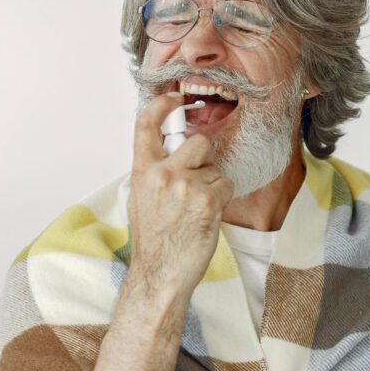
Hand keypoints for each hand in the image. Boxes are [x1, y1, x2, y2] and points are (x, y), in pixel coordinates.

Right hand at [126, 93, 234, 298]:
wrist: (161, 272)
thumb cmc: (154, 240)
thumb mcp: (142, 199)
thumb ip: (155, 171)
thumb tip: (173, 152)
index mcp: (143, 171)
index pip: (147, 124)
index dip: (163, 105)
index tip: (175, 98)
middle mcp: (163, 173)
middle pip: (198, 141)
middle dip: (205, 157)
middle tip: (198, 181)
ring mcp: (186, 186)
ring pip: (215, 167)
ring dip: (214, 184)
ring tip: (197, 208)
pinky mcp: (208, 200)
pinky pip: (226, 184)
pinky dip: (222, 198)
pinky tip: (207, 216)